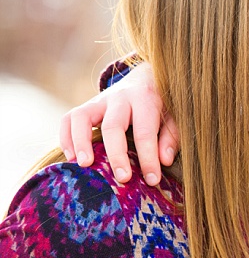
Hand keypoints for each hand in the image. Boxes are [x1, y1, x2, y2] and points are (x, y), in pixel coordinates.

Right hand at [59, 63, 177, 184]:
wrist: (144, 78)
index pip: (145, 131)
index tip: (152, 179)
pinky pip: (68, 119)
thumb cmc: (160, 104)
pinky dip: (66, 138)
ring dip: (81, 143)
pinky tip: (72, 157)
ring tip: (85, 166)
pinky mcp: (86, 106)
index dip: (148, 158)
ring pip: (81, 117)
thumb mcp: (172, 116)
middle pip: (113, 126)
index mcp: (145, 99)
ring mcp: (100, 100)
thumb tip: (165, 161)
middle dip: (117, 155)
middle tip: (123, 179)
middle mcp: (120, 97)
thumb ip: (170, 137)